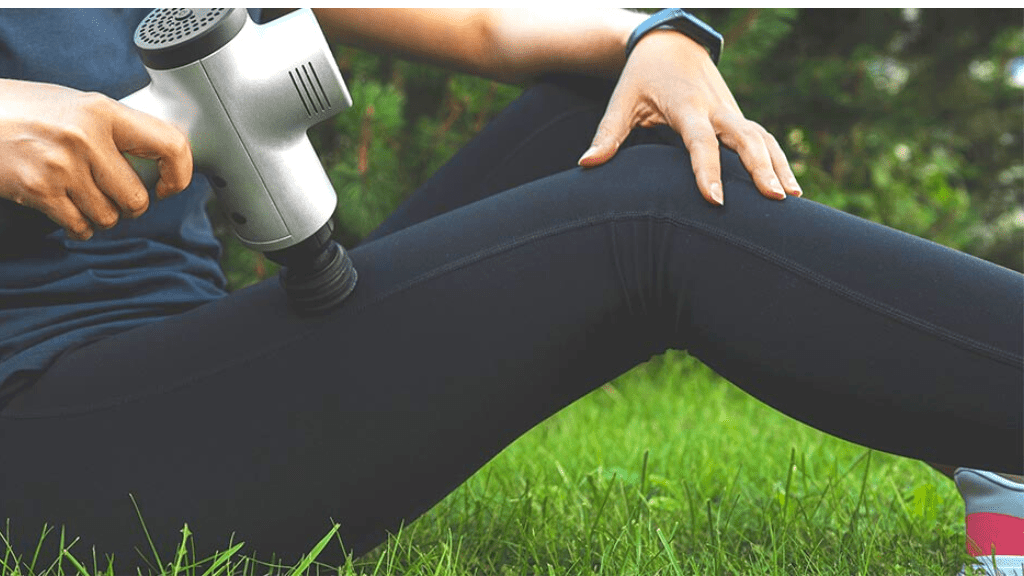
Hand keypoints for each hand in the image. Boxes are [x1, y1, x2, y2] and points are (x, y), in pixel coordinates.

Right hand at [0, 79, 191, 239]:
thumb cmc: (26, 111)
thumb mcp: (77, 106)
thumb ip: (116, 130)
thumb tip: (160, 162)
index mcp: (103, 111)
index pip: (170, 144)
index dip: (180, 174)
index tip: (169, 186)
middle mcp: (86, 137)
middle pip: (137, 198)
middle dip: (129, 205)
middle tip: (112, 195)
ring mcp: (62, 165)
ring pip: (110, 217)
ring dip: (102, 216)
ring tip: (83, 197)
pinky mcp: (39, 190)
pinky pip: (81, 227)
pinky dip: (79, 227)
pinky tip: (68, 210)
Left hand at [577, 29, 801, 205]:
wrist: (670, 43)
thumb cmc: (640, 77)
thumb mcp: (620, 102)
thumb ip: (607, 135)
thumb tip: (586, 164)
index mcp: (685, 106)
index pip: (700, 142)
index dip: (708, 171)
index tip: (716, 200)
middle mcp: (714, 108)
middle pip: (744, 138)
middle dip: (760, 168)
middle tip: (774, 198)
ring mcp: (730, 110)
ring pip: (761, 138)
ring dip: (778, 166)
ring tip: (791, 197)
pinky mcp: (737, 115)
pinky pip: (763, 138)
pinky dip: (778, 159)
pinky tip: (790, 187)